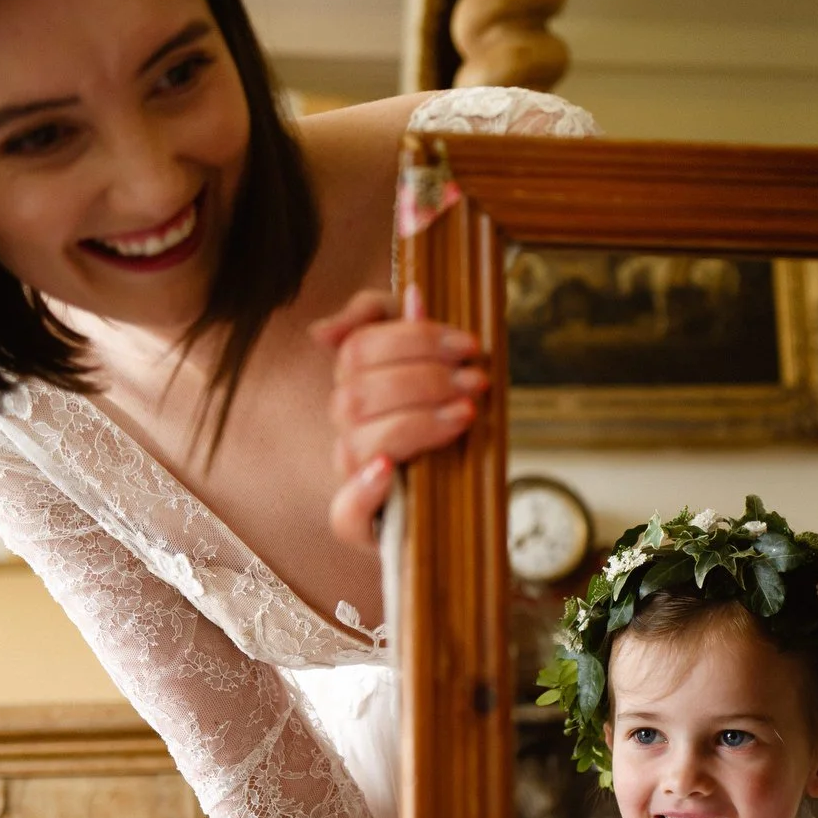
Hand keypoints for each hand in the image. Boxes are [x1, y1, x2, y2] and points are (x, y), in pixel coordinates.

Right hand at [314, 286, 485, 547]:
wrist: (470, 494)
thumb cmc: (448, 415)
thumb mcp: (437, 358)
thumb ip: (414, 322)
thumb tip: (412, 295)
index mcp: (356, 386)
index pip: (358, 350)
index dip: (413, 340)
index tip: (468, 344)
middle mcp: (347, 430)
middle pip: (355, 396)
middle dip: (422, 381)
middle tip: (474, 381)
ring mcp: (354, 476)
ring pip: (355, 444)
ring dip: (414, 424)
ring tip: (465, 413)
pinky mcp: (365, 522)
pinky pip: (344, 514)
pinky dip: (362, 491)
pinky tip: (387, 469)